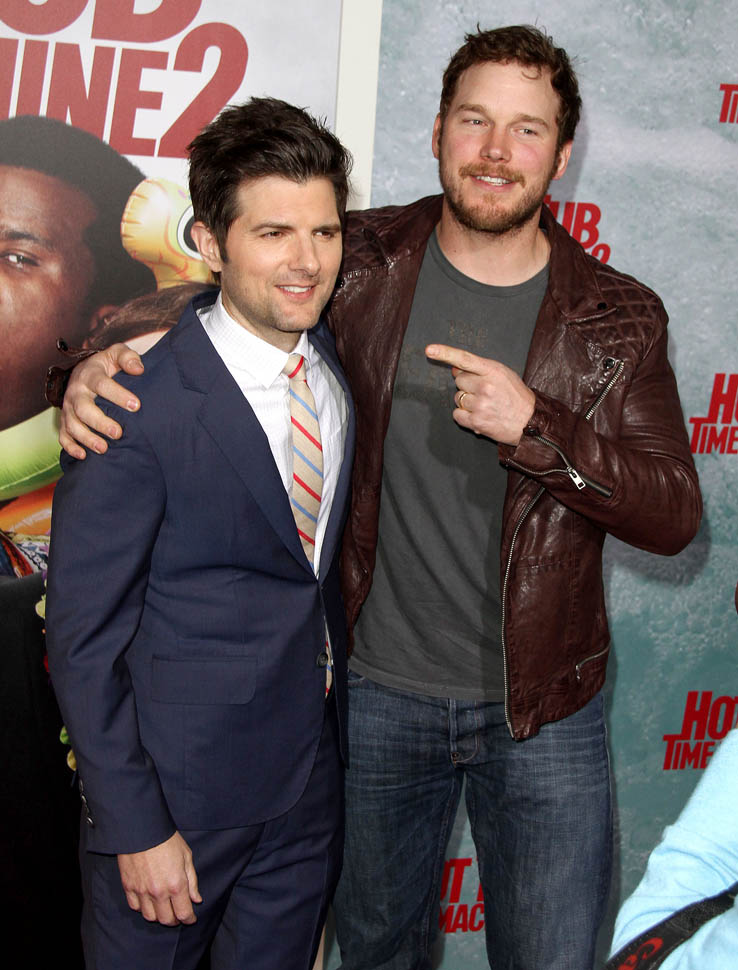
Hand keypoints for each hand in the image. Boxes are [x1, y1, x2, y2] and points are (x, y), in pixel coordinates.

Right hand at [59, 343, 143, 458]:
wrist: (86, 371)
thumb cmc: (107, 365)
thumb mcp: (117, 354)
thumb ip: (128, 358)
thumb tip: (139, 369)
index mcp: (90, 374)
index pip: (101, 384)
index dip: (117, 395)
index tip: (136, 406)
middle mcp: (76, 391)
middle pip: (83, 408)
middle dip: (100, 422)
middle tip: (118, 433)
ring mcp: (68, 407)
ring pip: (72, 424)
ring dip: (86, 438)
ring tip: (104, 449)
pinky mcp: (65, 421)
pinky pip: (63, 435)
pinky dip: (71, 447)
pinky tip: (83, 456)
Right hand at [117, 831, 201, 925]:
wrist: (142, 829)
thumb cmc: (167, 840)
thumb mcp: (186, 856)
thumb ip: (192, 881)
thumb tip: (196, 899)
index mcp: (176, 884)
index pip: (184, 913)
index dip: (189, 919)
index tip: (191, 918)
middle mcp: (159, 892)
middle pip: (166, 920)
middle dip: (174, 920)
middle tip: (178, 915)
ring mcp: (142, 891)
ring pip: (150, 917)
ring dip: (158, 916)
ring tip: (163, 909)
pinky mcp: (129, 887)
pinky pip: (135, 907)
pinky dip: (142, 908)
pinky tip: (148, 901)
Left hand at [426, 344, 534, 445]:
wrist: (530, 421)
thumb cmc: (516, 396)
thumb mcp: (503, 375)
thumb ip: (480, 369)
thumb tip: (454, 368)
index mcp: (493, 371)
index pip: (465, 359)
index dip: (445, 353)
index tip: (429, 350)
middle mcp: (485, 386)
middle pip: (458, 380)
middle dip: (467, 385)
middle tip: (483, 392)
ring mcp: (480, 404)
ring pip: (458, 398)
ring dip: (467, 402)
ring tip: (485, 405)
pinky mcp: (476, 421)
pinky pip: (457, 414)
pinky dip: (464, 416)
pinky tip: (479, 415)